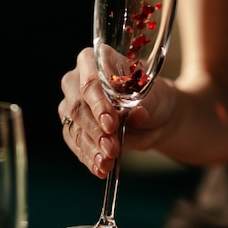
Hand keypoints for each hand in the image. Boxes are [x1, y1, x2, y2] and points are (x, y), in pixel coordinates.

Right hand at [58, 48, 174, 177]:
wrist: (156, 117)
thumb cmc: (155, 98)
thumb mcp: (156, 99)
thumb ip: (144, 105)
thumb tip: (137, 114)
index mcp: (96, 59)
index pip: (90, 81)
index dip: (98, 104)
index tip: (111, 123)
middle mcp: (77, 79)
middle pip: (77, 105)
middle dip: (95, 130)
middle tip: (112, 148)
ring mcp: (71, 103)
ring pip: (74, 127)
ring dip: (91, 148)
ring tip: (107, 162)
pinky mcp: (72, 126)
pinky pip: (75, 143)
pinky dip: (88, 157)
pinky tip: (100, 168)